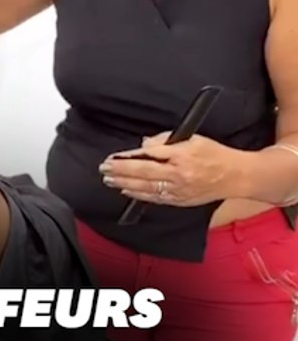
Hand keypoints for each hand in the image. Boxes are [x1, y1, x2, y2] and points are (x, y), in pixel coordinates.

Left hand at [99, 133, 239, 206]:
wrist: (237, 176)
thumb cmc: (215, 154)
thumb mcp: (192, 139)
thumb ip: (165, 141)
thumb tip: (143, 145)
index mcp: (182, 156)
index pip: (149, 155)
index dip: (128, 157)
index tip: (113, 156)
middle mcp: (179, 175)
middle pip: (143, 173)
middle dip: (120, 171)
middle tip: (103, 168)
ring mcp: (179, 190)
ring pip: (145, 187)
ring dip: (124, 183)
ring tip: (108, 179)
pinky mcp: (180, 200)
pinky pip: (155, 198)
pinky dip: (138, 194)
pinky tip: (125, 190)